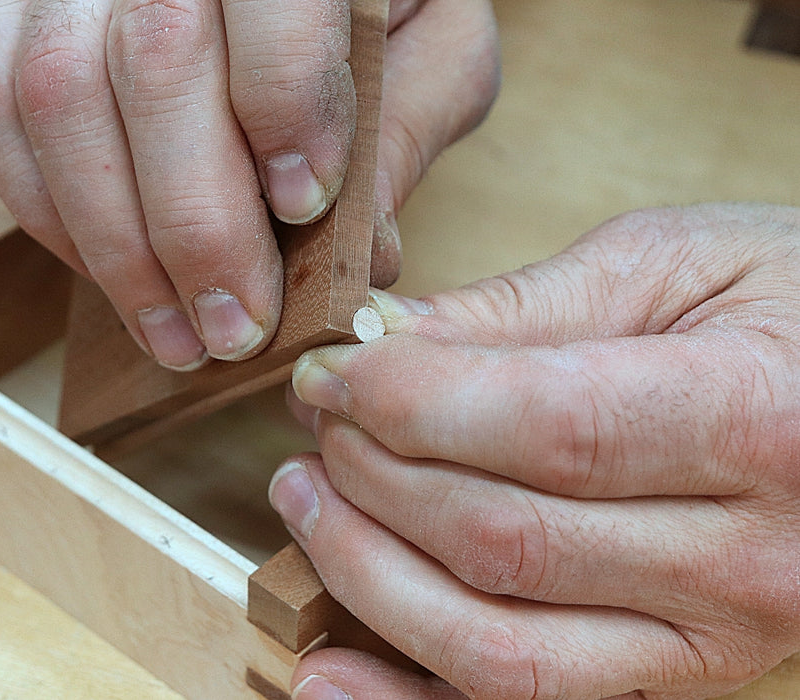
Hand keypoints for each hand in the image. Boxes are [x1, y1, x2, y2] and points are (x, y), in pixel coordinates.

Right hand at [0, 0, 497, 369]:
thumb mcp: (434, 45)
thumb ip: (405, 130)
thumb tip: (357, 258)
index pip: (272, 6)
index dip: (283, 112)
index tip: (303, 208)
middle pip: (153, 67)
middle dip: (196, 229)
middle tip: (234, 330)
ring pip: (57, 98)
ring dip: (115, 247)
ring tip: (174, 336)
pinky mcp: (13, 11)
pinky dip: (47, 210)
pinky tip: (111, 271)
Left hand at [270, 203, 799, 698]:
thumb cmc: (786, 304)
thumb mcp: (672, 264)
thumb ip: (523, 310)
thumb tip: (384, 343)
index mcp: (759, 419)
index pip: (548, 429)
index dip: (410, 404)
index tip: (330, 373)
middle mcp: (747, 558)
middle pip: (505, 540)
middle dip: (374, 476)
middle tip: (319, 421)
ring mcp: (712, 640)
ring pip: (497, 646)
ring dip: (367, 576)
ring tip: (305, 501)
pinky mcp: (671, 678)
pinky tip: (322, 669)